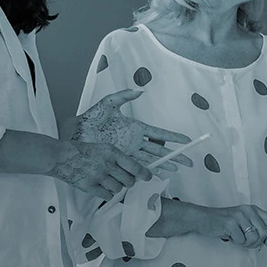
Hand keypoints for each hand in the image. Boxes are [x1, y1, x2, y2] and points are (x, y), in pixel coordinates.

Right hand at [48, 139, 151, 199]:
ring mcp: (99, 176)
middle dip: (128, 182)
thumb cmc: (80, 151)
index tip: (148, 177)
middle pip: (129, 180)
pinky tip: (102, 188)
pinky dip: (107, 194)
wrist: (61, 156)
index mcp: (112, 152)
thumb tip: (130, 169)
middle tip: (124, 180)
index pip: (135, 166)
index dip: (144, 174)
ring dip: (116, 188)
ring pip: (119, 189)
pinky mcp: (90, 186)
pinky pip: (107, 195)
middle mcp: (107, 164)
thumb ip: (116, 158)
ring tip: (108, 182)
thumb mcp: (102, 148)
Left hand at [66, 88, 196, 173]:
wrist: (77, 133)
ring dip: (165, 164)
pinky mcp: (121, 160)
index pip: (159, 133)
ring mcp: (129, 152)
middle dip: (175, 155)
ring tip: (177, 170)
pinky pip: (138, 166)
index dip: (173, 137)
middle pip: (160, 149)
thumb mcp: (108, 103)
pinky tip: (158, 175)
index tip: (186, 140)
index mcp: (136, 127)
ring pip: (152, 159)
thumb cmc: (91, 118)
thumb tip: (140, 91)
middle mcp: (135, 141)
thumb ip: (124, 95)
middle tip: (189, 161)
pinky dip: (149, 171)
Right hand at [201, 205, 266, 248]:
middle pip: (264, 233)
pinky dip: (236, 242)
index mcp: (253, 209)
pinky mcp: (230, 222)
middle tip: (246, 242)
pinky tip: (230, 236)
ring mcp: (239, 216)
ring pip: (254, 238)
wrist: (203, 218)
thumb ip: (256, 227)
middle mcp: (248, 210)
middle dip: (256, 242)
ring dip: (245, 243)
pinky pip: (241, 240)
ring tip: (237, 238)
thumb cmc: (223, 221)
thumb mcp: (243, 221)